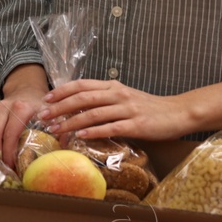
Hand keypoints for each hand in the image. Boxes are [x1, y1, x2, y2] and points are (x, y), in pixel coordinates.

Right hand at [0, 72, 49, 163]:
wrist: (26, 88)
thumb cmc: (39, 103)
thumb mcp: (52, 113)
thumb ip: (58, 129)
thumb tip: (64, 150)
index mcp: (21, 108)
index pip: (10, 134)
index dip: (9, 153)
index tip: (13, 167)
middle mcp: (4, 108)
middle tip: (3, 171)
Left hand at [39, 79, 191, 142]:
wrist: (179, 113)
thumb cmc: (148, 107)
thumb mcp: (123, 97)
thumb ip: (103, 99)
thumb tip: (75, 107)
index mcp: (113, 86)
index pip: (81, 85)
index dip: (61, 91)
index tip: (45, 100)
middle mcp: (118, 95)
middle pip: (82, 98)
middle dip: (59, 108)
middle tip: (42, 116)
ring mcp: (128, 109)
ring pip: (93, 114)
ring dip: (71, 122)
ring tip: (55, 130)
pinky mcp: (137, 125)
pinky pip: (111, 128)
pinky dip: (93, 131)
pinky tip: (80, 136)